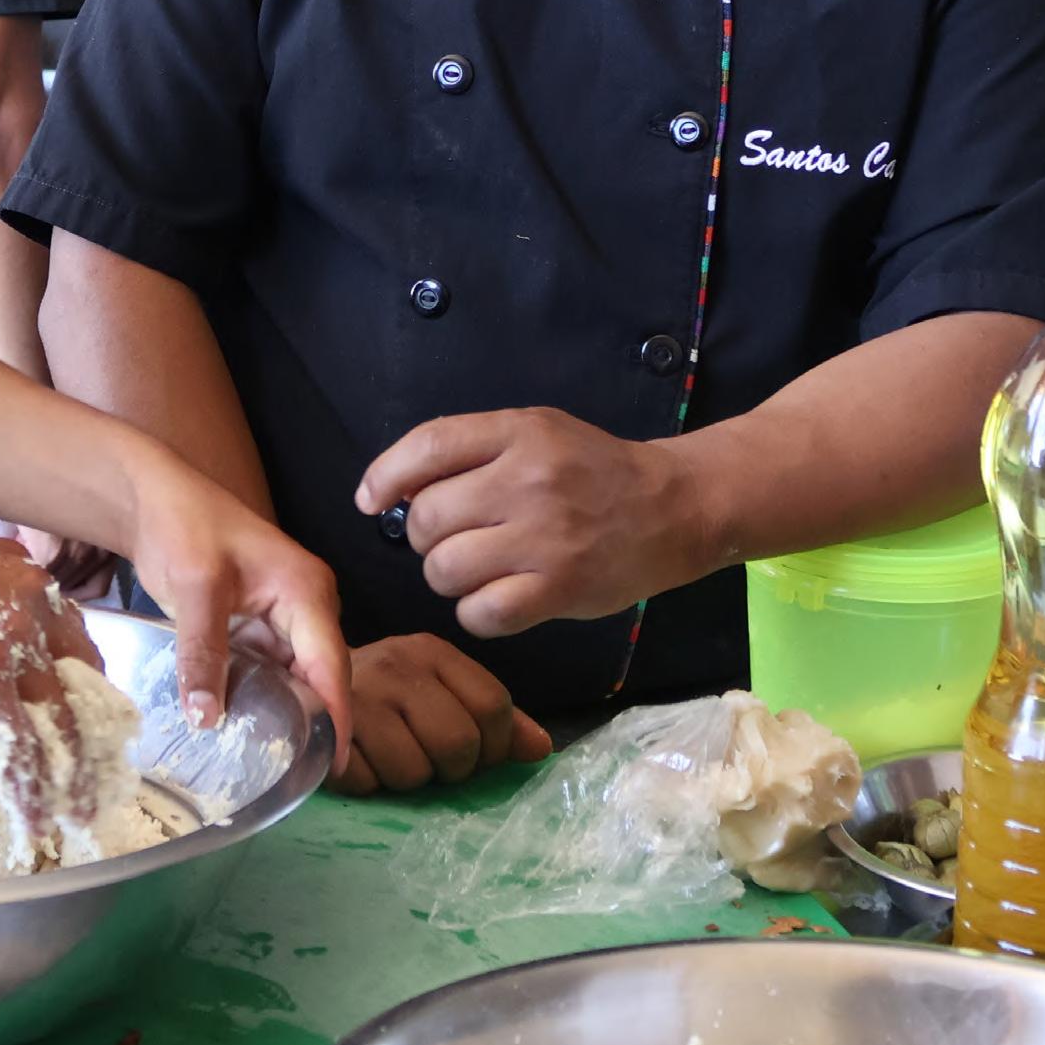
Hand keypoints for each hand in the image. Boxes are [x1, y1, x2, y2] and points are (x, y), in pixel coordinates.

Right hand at [0, 503, 100, 830]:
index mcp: (24, 574)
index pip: (72, 635)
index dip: (83, 681)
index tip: (88, 712)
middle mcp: (34, 600)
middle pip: (82, 677)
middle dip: (93, 729)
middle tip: (100, 770)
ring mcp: (13, 636)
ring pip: (60, 715)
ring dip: (72, 769)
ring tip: (79, 810)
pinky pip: (17, 741)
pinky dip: (28, 784)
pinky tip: (34, 815)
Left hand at [120, 455, 352, 762]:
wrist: (155, 496)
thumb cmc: (184, 527)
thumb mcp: (194, 589)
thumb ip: (202, 653)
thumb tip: (205, 719)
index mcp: (307, 592)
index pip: (331, 666)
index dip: (337, 717)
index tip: (335, 767)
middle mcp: (307, 604)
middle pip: (322, 673)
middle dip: (316, 721)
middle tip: (299, 776)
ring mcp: (285, 613)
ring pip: (296, 674)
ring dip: (289, 711)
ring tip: (276, 764)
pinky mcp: (260, 620)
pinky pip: (272, 666)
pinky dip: (264, 695)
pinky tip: (248, 728)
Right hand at [332, 634, 552, 795]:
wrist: (305, 686)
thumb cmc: (386, 696)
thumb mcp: (441, 691)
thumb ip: (494, 717)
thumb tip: (542, 749)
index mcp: (433, 653)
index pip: (492, 706)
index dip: (496, 746)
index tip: (480, 757)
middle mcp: (398, 666)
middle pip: (459, 743)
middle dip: (453, 769)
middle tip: (433, 764)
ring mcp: (360, 698)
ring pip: (414, 771)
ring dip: (409, 781)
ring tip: (393, 760)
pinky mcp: (326, 734)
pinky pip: (370, 784)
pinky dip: (371, 786)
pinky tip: (363, 764)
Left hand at [355, 408, 708, 638]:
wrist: (672, 508)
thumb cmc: (593, 470)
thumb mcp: (537, 432)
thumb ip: (473, 449)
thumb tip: (393, 489)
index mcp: (522, 432)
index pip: (428, 446)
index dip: (385, 476)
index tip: (371, 500)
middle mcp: (531, 480)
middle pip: (427, 517)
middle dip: (425, 535)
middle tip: (454, 538)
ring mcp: (546, 538)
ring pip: (445, 569)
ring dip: (447, 575)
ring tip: (478, 568)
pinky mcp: (560, 589)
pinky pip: (480, 613)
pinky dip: (476, 612)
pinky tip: (496, 598)